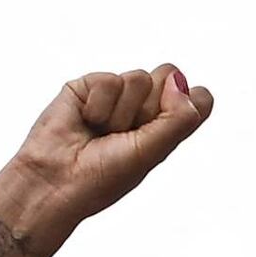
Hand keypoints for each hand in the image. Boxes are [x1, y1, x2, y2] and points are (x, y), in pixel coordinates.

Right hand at [0, 65, 211, 256]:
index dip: (186, 105)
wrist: (56, 180)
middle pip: (170, 76)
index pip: (199, 97)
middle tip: (127, 134)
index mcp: (167, 127)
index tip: (162, 130)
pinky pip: (110, 79)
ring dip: (121, 112)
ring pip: (139, 77)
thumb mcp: (152, 152)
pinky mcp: (90, 85)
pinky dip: (99, 105)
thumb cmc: (104, 176)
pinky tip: (86, 120)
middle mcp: (145, 108)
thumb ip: (178, 118)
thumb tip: (178, 78)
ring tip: (102, 132)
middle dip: (150, 107)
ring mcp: (118, 95)